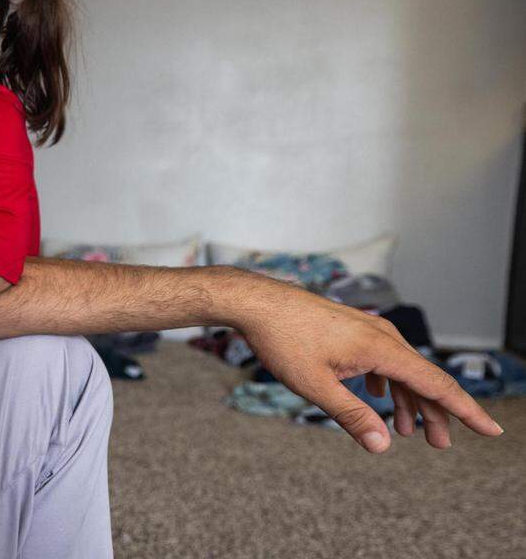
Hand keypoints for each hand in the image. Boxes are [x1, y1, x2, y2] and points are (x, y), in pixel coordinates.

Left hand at [235, 281, 502, 452]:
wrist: (256, 302)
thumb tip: (383, 445)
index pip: (435, 384)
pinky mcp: (350, 328)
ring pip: (400, 368)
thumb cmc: (282, 340)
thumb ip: (352, 416)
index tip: (491, 431)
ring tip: (406, 431)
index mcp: (381, 348)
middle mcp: (381, 334)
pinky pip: (381, 358)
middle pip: (421, 378)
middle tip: (439, 445)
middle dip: (435, 414)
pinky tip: (376, 397)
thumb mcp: (315, 386)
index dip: (465, 410)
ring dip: (407, 400)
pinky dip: (386, 382)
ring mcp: (366, 328)